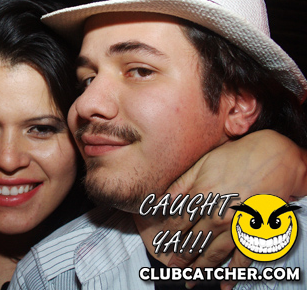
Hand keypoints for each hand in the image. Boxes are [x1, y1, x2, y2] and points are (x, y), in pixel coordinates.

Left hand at [162, 130, 306, 288]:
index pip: (177, 224)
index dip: (167, 237)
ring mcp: (237, 226)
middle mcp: (217, 215)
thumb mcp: (202, 164)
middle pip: (193, 242)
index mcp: (201, 197)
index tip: (160, 247)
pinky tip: (224, 285)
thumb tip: (161, 200)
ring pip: (213, 254)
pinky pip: (243, 258)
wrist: (274, 156)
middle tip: (171, 268)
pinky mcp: (255, 231)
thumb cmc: (235, 157)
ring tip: (190, 280)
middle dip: (180, 258)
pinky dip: (234, 274)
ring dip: (200, 269)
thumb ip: (180, 184)